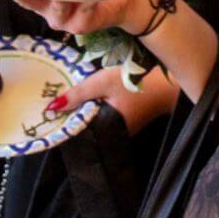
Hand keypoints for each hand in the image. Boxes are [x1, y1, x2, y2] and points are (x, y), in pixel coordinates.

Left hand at [50, 65, 178, 135]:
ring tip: (69, 93)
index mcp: (106, 131)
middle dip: (73, 112)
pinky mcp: (129, 119)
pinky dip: (99, 105)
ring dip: (86, 107)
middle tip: (54, 97)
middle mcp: (113, 135)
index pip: (77, 130)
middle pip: (86, 125)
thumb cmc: (139, 82)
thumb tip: (51, 107)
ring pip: (96, 119)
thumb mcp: (104, 82)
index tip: (45, 110)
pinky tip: (93, 93)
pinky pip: (107, 115)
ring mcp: (123, 128)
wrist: (173, 82)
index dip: (62, 119)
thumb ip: (79, 94)